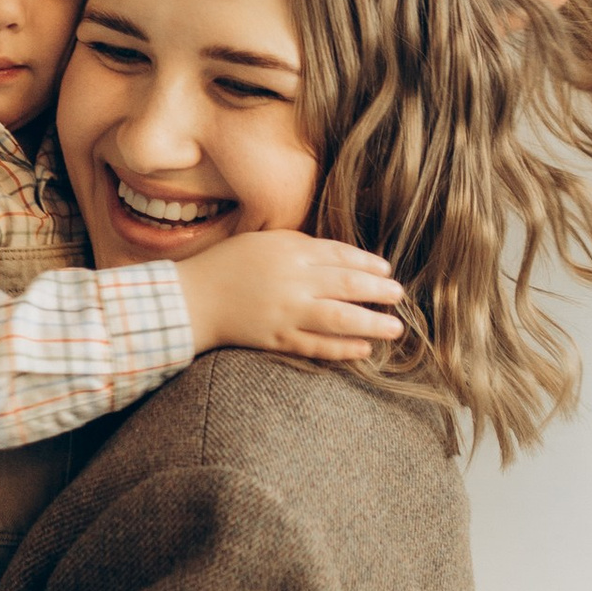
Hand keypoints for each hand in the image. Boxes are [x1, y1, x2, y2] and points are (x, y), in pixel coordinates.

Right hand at [177, 230, 404, 364]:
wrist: (191, 298)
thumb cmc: (226, 265)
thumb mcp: (263, 241)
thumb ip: (300, 246)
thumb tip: (340, 258)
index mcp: (290, 250)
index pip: (340, 256)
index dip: (368, 264)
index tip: (387, 271)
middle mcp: (292, 280)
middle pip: (347, 285)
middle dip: (379, 291)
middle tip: (400, 296)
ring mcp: (285, 311)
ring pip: (338, 318)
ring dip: (371, 323)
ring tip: (394, 328)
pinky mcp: (276, 338)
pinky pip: (316, 345)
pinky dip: (342, 348)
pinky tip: (363, 348)